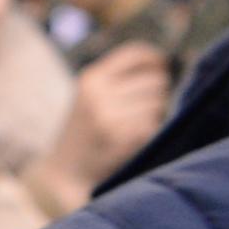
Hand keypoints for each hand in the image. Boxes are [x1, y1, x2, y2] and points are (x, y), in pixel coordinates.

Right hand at [33, 43, 170, 209]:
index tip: (162, 68)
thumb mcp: (90, 98)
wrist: (63, 174)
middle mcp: (99, 92)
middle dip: (159, 94)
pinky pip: (155, 125)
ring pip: (159, 103)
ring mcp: (109, 114)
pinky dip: (152, 133)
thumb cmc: (83, 134)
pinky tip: (135, 141)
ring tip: (136, 127)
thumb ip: (120, 79)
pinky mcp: (122, 136)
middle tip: (144, 110)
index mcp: (90, 78)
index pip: (136, 54)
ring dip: (156, 115)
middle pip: (156, 80)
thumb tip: (166, 66)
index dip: (156, 59)